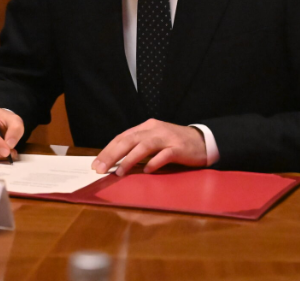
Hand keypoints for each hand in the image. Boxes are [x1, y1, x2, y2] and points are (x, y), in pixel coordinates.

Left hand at [92, 119, 207, 175]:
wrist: (203, 141)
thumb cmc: (176, 143)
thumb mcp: (155, 141)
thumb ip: (139, 147)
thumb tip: (116, 161)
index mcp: (147, 127)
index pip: (123, 136)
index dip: (108, 149)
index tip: (96, 163)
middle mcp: (155, 129)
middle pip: (129, 140)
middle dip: (112, 154)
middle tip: (100, 168)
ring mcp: (168, 138)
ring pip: (144, 146)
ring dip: (130, 159)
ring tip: (119, 172)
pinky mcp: (179, 148)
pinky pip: (164, 155)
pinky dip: (154, 163)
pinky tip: (146, 171)